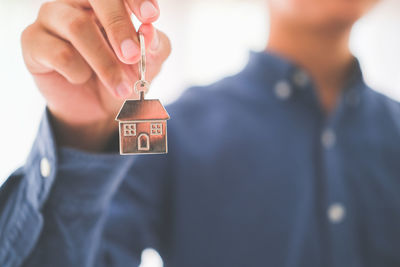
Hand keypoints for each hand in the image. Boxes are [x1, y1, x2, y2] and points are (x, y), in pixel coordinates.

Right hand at [21, 0, 170, 151]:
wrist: (96, 108)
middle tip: (132, 55)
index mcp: (107, 3)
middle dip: (119, 26)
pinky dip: (78, 72)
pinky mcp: (33, 40)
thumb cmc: (122, 76)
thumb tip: (149, 31)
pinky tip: (81, 78)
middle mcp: (78, 2)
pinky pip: (59, 53)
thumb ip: (154, 46)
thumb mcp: (148, 63)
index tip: (151, 16)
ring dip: (104, 62)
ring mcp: (52, 17)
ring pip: (77, 26)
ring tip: (121, 87)